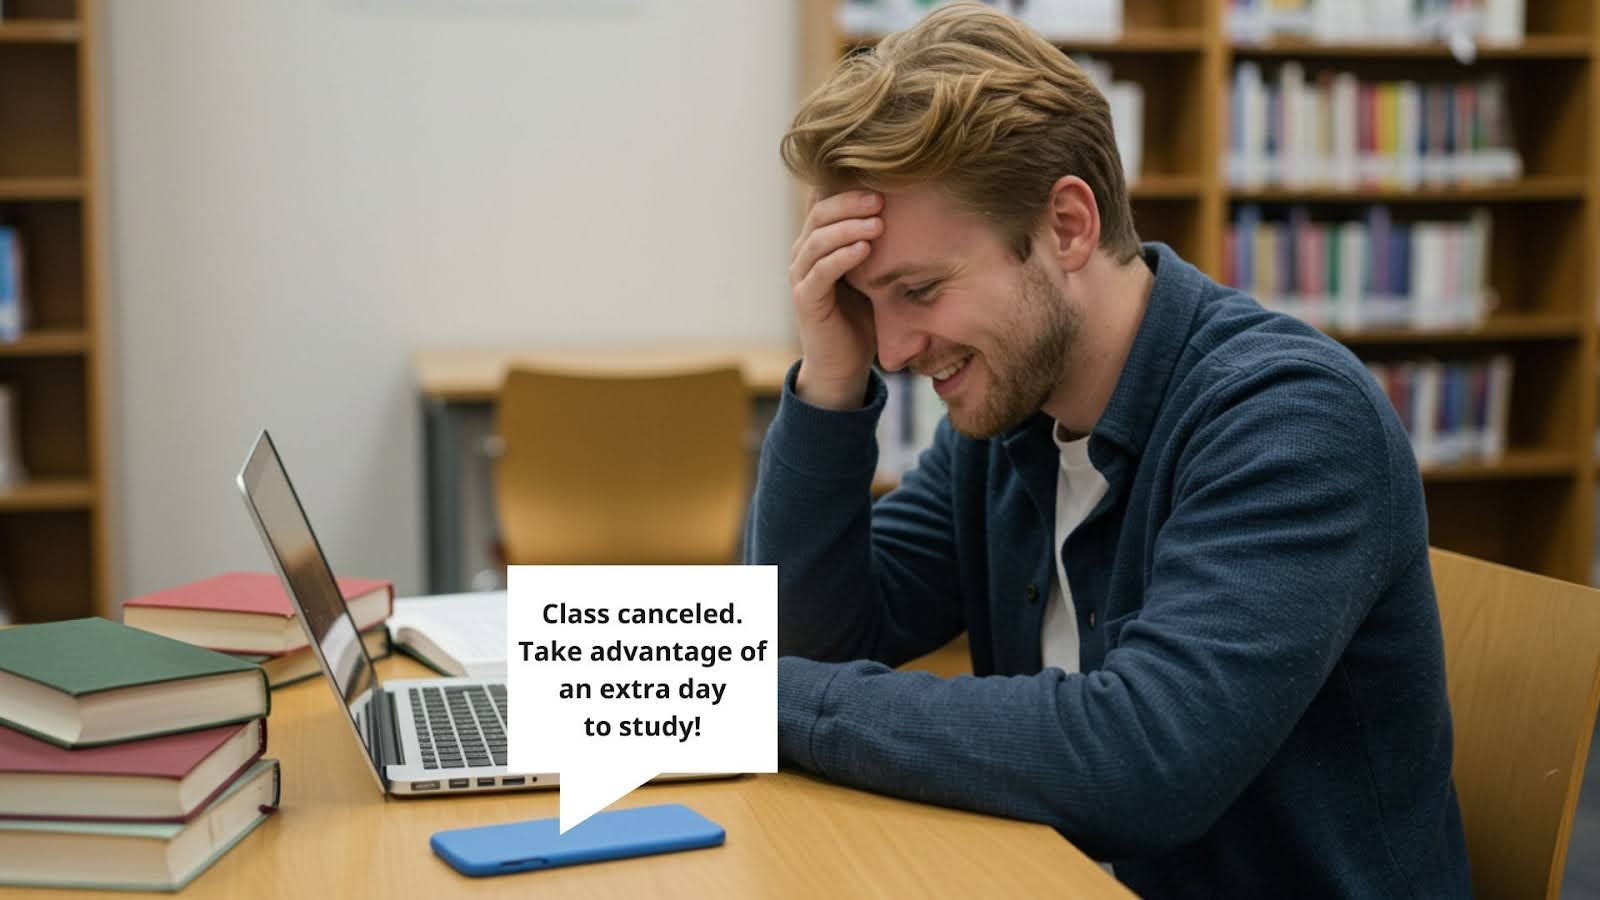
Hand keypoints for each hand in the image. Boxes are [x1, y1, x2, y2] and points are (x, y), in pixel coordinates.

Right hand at [787, 190, 882, 409]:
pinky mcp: (805, 300)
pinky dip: (842, 257)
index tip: (882, 182)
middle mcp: (803, 255)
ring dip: (849, 227)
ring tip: (878, 222)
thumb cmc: (861, 316)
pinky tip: (865, 249)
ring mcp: (800, 277)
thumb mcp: (872, 274)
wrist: (844, 364)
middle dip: (850, 202)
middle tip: (881, 197)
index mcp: (818, 243)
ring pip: (818, 240)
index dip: (848, 189)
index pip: (826, 203)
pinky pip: (820, 272)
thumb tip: (913, 211)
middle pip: (819, 214)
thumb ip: (878, 245)